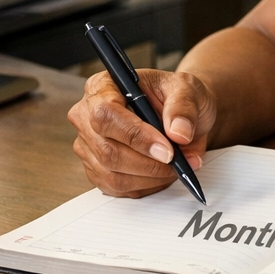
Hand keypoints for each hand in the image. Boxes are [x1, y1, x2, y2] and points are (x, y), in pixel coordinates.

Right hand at [67, 69, 216, 197]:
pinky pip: (115, 187)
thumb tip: (178, 133)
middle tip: (177, 162)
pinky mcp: (95, 167)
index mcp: (104, 86)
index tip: (167, 150)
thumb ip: (183, 107)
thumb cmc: (176, 95)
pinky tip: (162, 174)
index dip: (136, 135)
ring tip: (176, 167)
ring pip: (111, 173)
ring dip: (149, 177)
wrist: (178, 112)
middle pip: (107, 150)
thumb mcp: (187, 88)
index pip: (106, 114)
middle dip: (147, 162)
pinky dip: (144, 186)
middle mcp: (87, 115)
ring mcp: (88, 144)